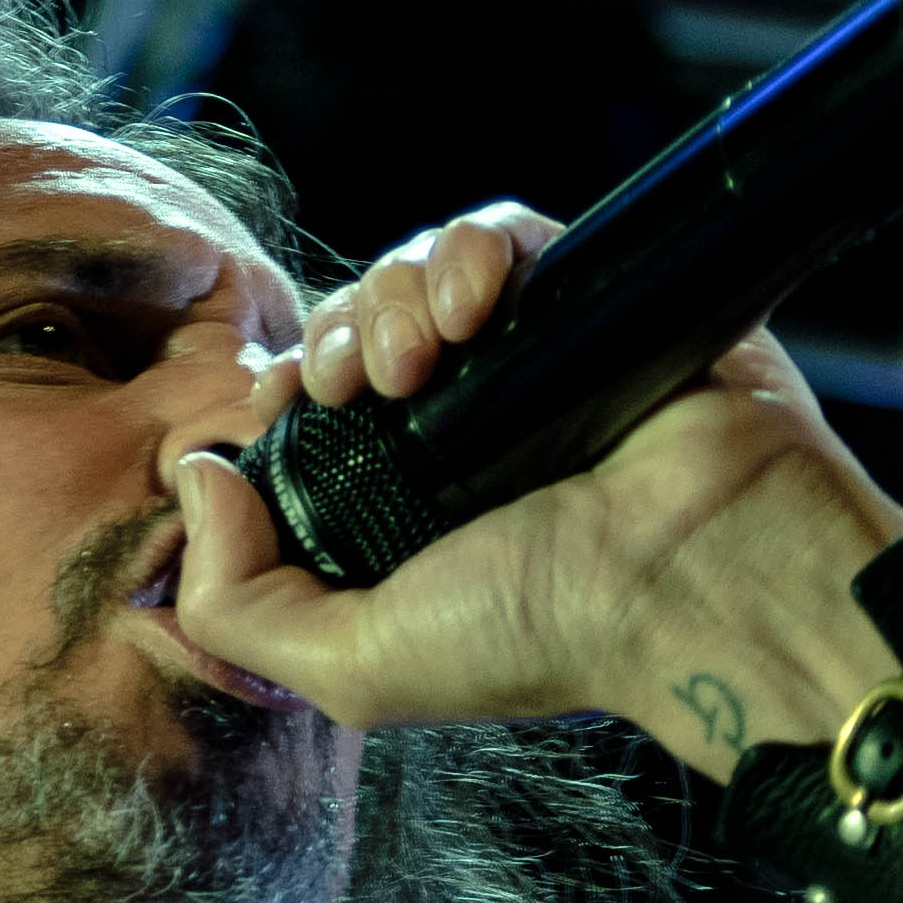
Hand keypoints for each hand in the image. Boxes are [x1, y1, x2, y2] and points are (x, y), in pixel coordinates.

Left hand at [167, 200, 902, 763]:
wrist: (703, 578)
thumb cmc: (546, 636)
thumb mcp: (357, 667)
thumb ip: (237, 604)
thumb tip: (198, 478)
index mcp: (400, 510)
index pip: (303, 413)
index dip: (278, 393)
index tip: (287, 409)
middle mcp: (458, 432)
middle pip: (347, 329)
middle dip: (333, 338)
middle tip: (357, 381)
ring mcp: (522, 362)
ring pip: (410, 274)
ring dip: (391, 295)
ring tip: (423, 353)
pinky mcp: (584, 301)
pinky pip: (497, 235)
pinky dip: (466, 250)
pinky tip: (474, 304)